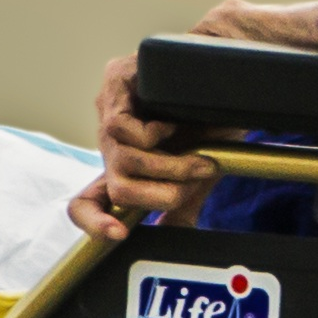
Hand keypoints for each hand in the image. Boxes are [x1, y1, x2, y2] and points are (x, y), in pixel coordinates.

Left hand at [69, 49, 214, 240]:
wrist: (231, 79)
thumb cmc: (212, 124)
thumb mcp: (197, 176)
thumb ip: (180, 206)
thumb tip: (172, 237)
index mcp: (123, 165)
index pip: (86, 201)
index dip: (93, 221)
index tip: (119, 235)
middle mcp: (110, 141)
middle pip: (116, 187)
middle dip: (160, 193)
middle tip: (193, 180)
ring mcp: (109, 110)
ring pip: (122, 160)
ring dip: (169, 166)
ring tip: (198, 155)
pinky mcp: (114, 83)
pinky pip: (120, 126)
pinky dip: (152, 134)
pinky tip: (171, 125)